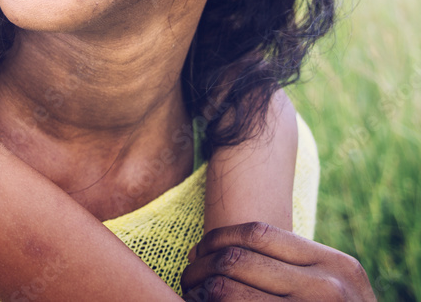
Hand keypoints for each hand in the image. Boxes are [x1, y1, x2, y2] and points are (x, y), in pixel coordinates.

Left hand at [181, 222, 375, 300]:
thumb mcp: (334, 287)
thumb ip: (296, 266)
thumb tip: (215, 249)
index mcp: (336, 265)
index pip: (258, 232)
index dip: (219, 237)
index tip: (200, 249)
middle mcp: (327, 289)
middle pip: (235, 259)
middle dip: (201, 265)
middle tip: (189, 276)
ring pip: (224, 290)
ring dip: (198, 289)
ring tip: (192, 293)